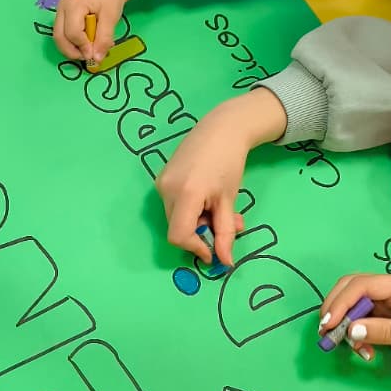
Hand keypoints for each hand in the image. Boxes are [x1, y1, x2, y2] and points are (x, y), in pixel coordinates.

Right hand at [52, 0, 160, 63]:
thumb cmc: (110, 0)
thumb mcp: (111, 19)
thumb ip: (104, 39)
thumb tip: (96, 59)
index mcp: (74, 5)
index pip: (73, 32)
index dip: (83, 46)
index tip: (95, 55)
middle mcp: (62, 8)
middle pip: (60, 37)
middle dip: (72, 51)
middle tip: (88, 57)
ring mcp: (59, 12)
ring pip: (59, 38)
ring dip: (72, 49)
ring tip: (88, 50)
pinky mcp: (62, 17)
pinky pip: (62, 35)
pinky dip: (72, 43)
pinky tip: (85, 43)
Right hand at [157, 93, 285, 264]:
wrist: (221, 127)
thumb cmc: (230, 162)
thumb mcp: (229, 201)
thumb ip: (225, 233)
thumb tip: (225, 263)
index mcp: (185, 194)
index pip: (179, 236)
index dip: (196, 248)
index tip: (213, 251)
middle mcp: (166, 189)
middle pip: (178, 228)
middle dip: (201, 233)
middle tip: (227, 223)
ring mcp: (161, 182)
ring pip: (176, 217)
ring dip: (198, 221)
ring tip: (220, 208)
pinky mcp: (162, 177)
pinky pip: (173, 204)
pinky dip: (191, 209)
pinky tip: (207, 197)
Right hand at [318, 272, 390, 373]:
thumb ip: (383, 332)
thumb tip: (351, 329)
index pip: (362, 285)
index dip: (341, 303)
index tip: (328, 326)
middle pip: (353, 289)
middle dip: (337, 310)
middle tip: (327, 334)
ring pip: (356, 306)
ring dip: (347, 325)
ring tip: (353, 349)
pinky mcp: (390, 318)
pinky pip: (364, 321)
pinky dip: (358, 334)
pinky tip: (365, 352)